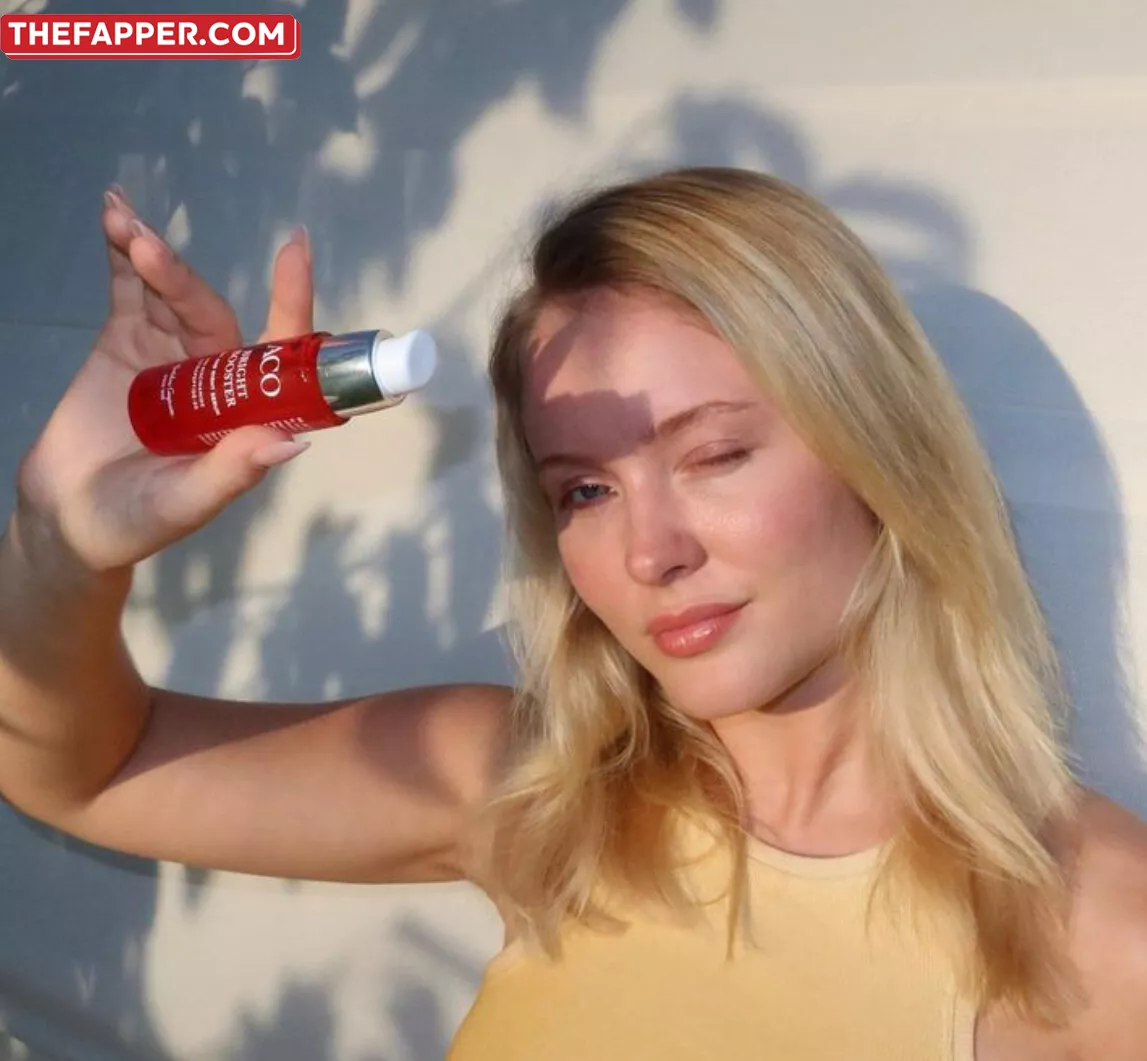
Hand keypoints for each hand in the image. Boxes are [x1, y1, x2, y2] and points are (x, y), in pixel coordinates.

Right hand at [14, 186, 314, 571]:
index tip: (295, 251)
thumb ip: (232, 472)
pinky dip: (122, 253)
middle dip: (181, 280)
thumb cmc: (136, 522)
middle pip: (211, 314)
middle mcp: (216, 378)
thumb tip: (293, 442)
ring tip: (123, 224)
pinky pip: (130, 289)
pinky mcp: (125, 342)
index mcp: (244, 413)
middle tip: (148, 249)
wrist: (67, 518)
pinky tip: (115, 215)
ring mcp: (170, 355)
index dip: (292, 302)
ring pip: (171, 294)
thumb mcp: (185, 504)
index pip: (278, 354)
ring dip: (151, 256)